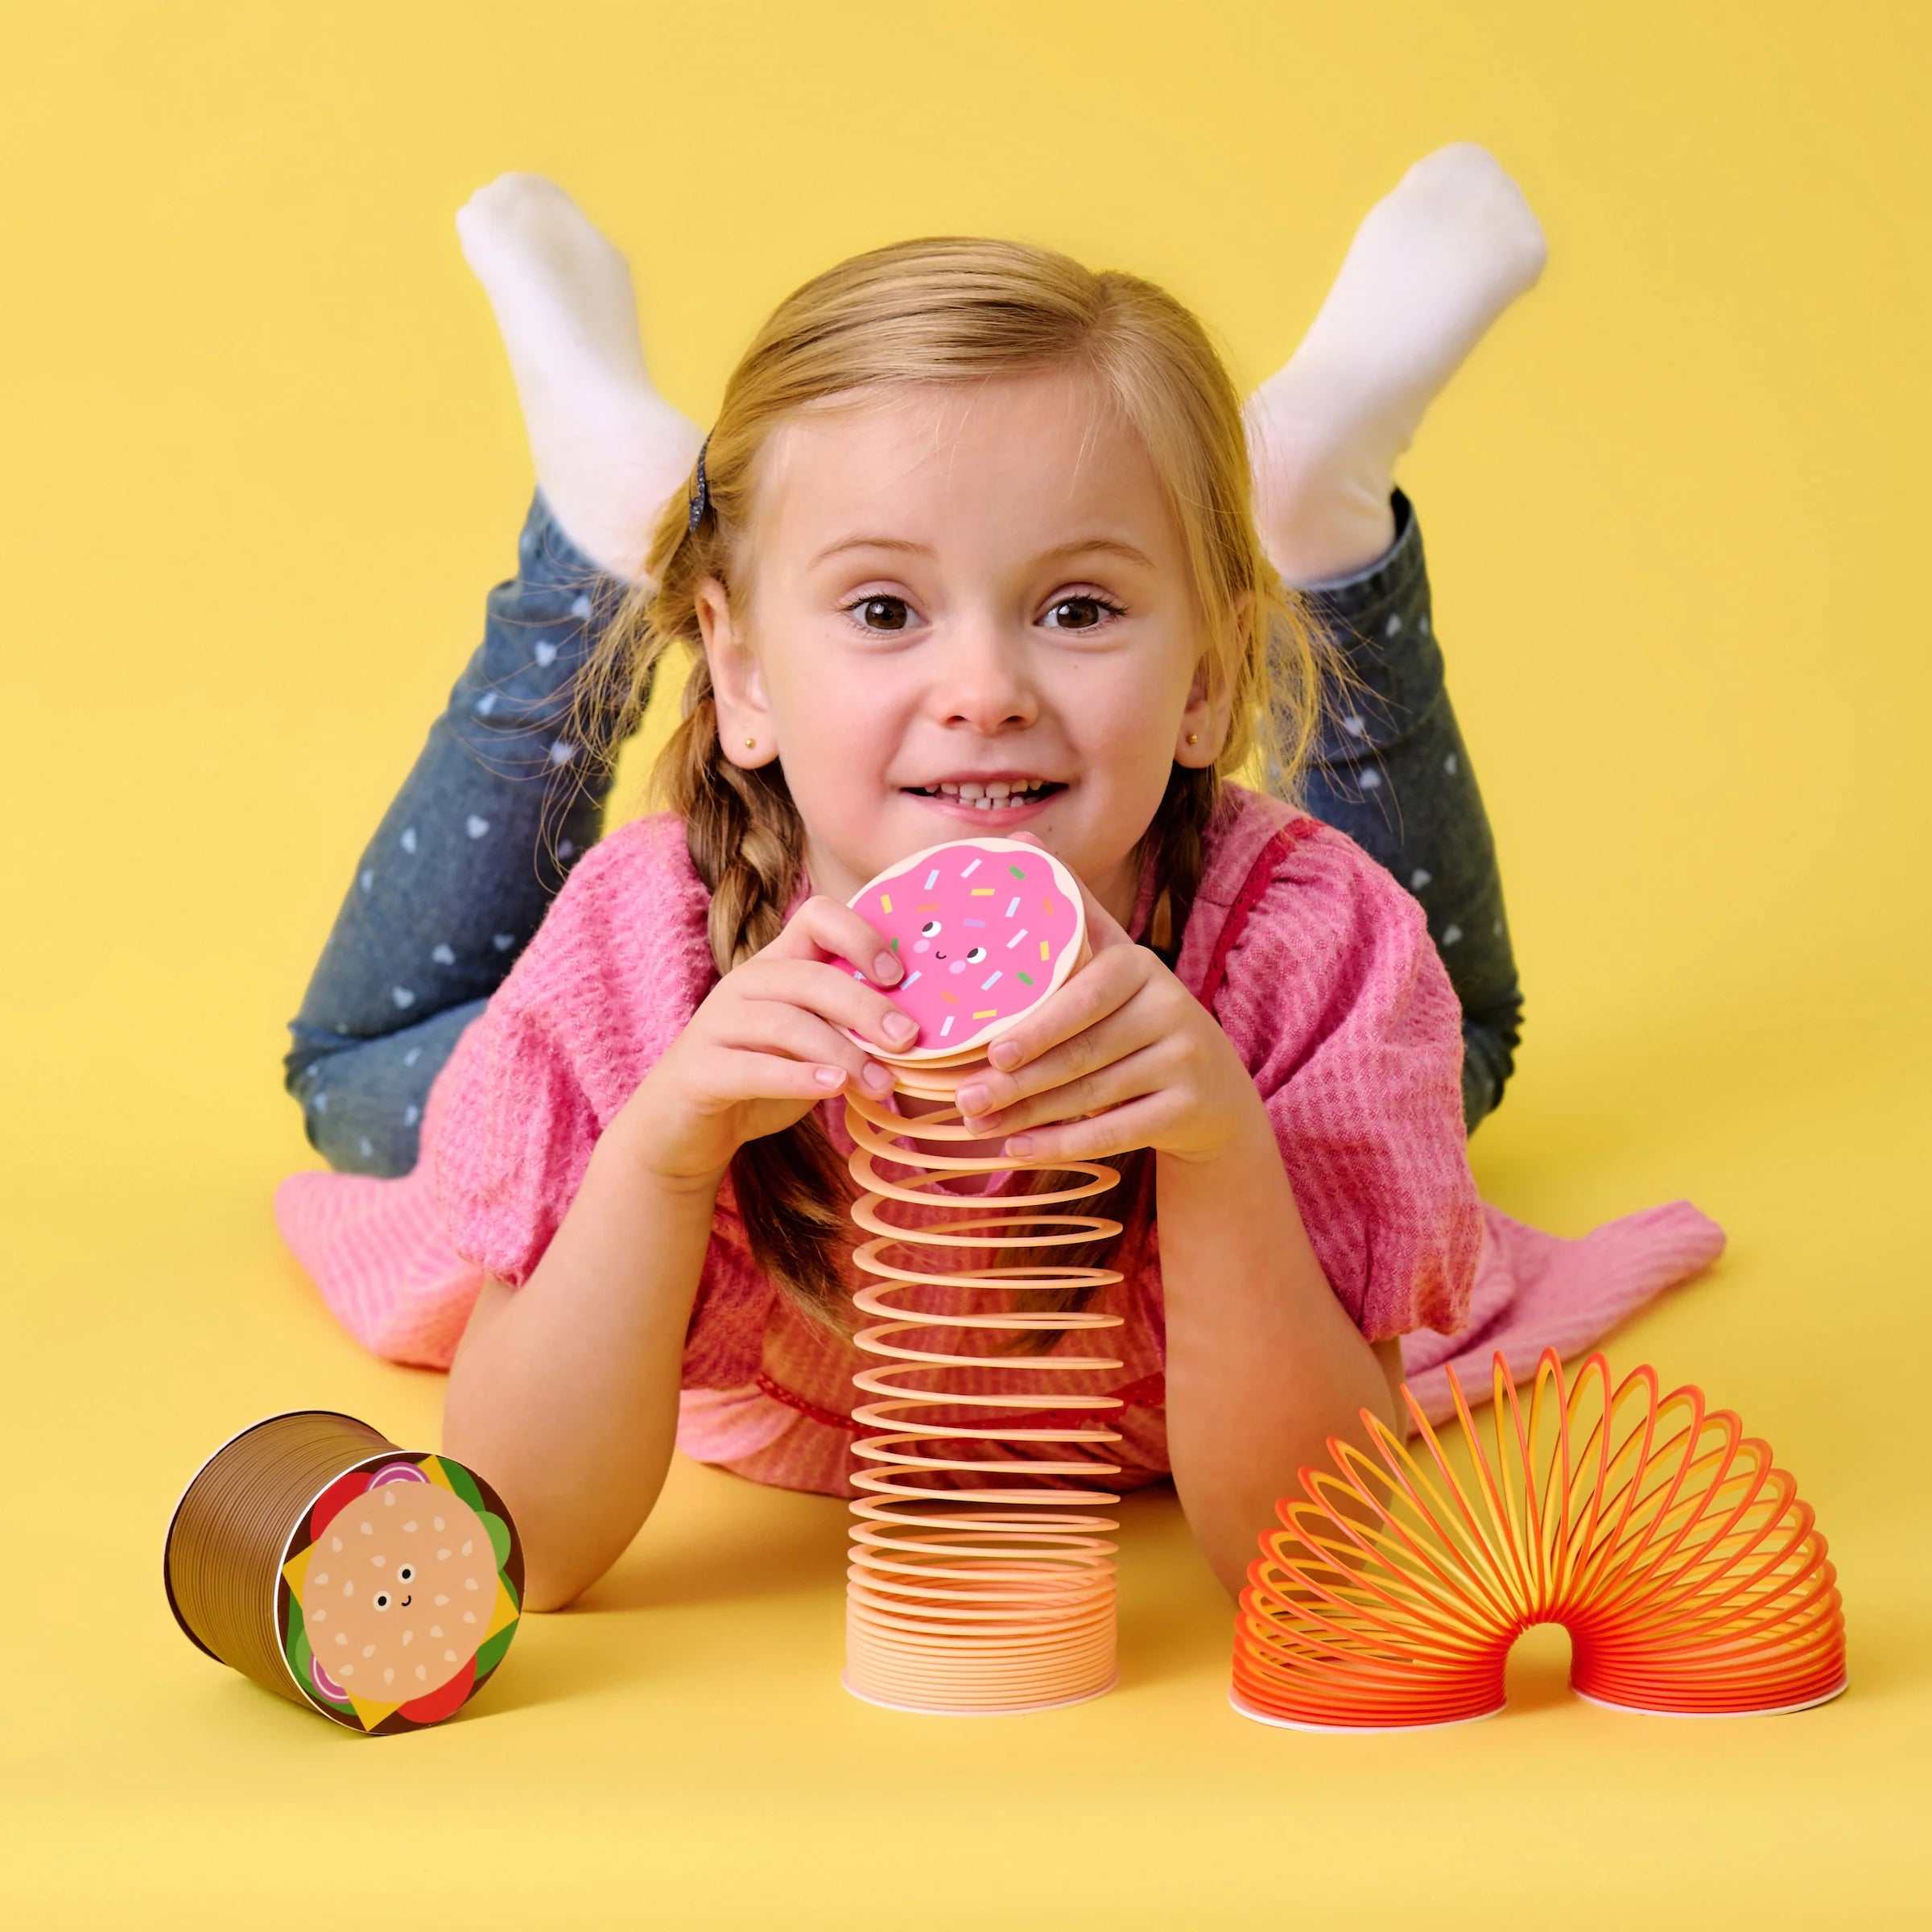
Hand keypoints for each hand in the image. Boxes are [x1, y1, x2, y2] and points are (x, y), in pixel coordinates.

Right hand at [612, 896, 917, 1186]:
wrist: (683, 1129)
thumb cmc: (763, 1077)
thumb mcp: (814, 1044)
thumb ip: (851, 1027)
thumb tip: (920, 1030)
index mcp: (778, 963)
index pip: (817, 916)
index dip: (861, 936)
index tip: (898, 975)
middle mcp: (746, 982)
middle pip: (812, 976)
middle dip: (867, 1006)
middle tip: (908, 1039)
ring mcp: (718, 1023)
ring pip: (787, 1023)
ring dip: (843, 1053)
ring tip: (882, 1084)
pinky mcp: (701, 1068)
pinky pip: (754, 1067)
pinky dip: (797, 1077)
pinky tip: (833, 1090)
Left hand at [951, 878, 1260, 1164]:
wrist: (1214, 1091)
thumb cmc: (1135, 1020)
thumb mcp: (1112, 964)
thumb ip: (1069, 913)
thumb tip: (1019, 838)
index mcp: (1139, 966)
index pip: (1084, 996)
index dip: (1040, 1025)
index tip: (993, 1049)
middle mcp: (1169, 1007)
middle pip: (1082, 1051)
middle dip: (1018, 1080)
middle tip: (964, 1098)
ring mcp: (1184, 1059)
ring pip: (1092, 1094)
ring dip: (1027, 1115)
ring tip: (975, 1124)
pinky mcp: (1190, 1107)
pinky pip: (1117, 1131)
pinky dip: (1064, 1144)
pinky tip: (1018, 1151)